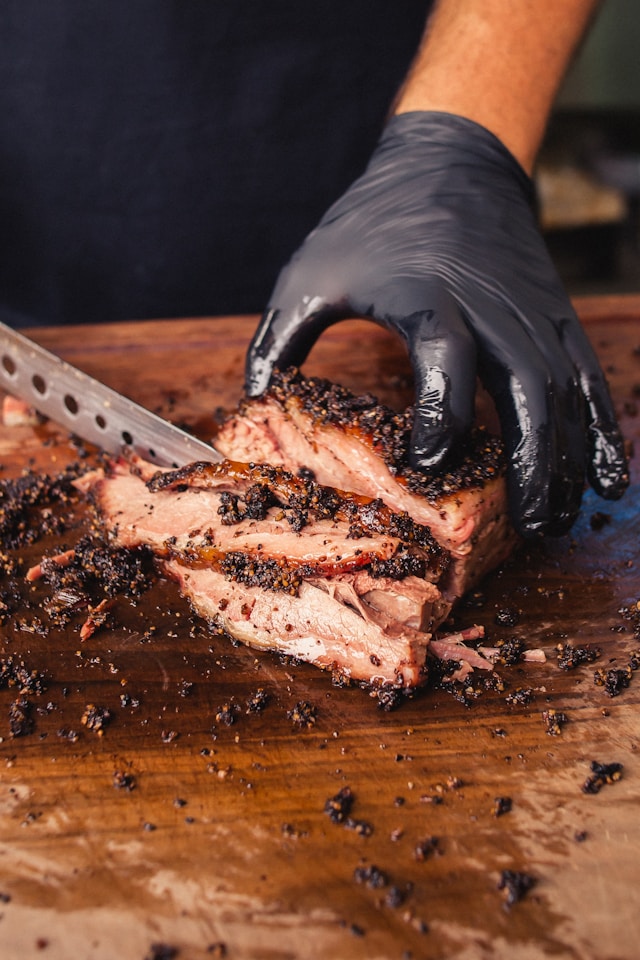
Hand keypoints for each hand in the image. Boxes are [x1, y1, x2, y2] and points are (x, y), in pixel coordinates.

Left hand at [245, 112, 627, 537]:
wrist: (448, 161)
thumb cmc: (369, 222)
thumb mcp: (309, 272)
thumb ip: (278, 340)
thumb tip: (252, 404)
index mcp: (423, 291)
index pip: (445, 353)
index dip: (442, 410)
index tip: (427, 462)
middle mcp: (489, 304)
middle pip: (526, 385)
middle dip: (531, 461)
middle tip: (527, 524)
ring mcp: (529, 310)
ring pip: (563, 389)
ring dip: (567, 458)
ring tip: (558, 516)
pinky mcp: (553, 313)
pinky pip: (587, 375)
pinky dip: (600, 427)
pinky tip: (604, 475)